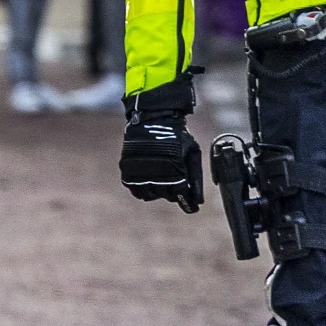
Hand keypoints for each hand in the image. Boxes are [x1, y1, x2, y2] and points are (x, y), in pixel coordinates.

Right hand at [121, 78, 201, 209]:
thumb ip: (195, 177)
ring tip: (162, 179)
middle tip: (176, 181)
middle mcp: (156, 174)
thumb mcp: (192, 153)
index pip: (181, 196)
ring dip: (157, 191)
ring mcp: (140, 172)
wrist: (153, 117)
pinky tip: (149, 179)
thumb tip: (198, 201)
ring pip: (149, 195)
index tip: (192, 208)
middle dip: (174, 192)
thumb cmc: (177, 136)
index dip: (188, 204)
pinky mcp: (127, 169)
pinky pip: (134, 188)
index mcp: (175, 171)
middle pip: (166, 196)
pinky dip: (142, 187)